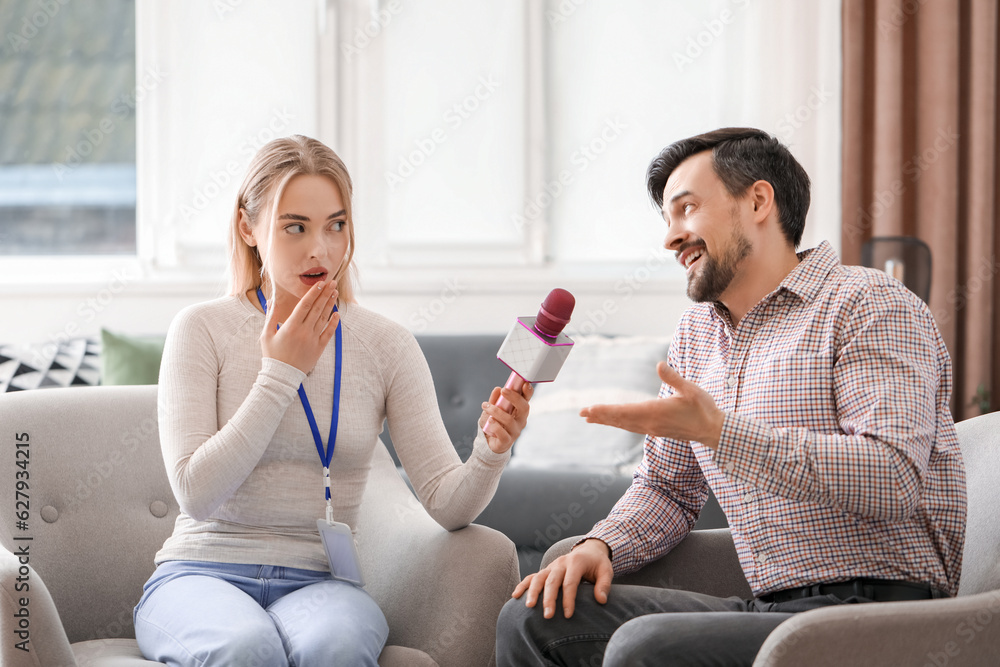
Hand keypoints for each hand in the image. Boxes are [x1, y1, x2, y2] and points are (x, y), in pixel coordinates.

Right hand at [259, 280, 339, 373]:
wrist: (282, 376)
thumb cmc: (272, 355)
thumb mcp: (266, 334)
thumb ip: (271, 316)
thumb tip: (272, 300)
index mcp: (291, 326)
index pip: (305, 305)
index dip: (313, 293)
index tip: (320, 283)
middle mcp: (304, 331)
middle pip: (317, 309)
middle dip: (325, 294)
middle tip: (332, 283)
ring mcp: (313, 340)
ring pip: (324, 318)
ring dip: (330, 305)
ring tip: (334, 293)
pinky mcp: (319, 348)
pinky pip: (328, 333)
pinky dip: (334, 323)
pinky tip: (337, 314)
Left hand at [478, 383, 532, 453]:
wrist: (489, 442)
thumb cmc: (494, 423)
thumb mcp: (493, 409)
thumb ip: (495, 400)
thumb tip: (497, 389)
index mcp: (519, 411)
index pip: (527, 400)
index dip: (528, 392)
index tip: (524, 383)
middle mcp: (520, 420)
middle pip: (524, 408)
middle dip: (514, 397)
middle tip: (504, 390)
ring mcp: (515, 431)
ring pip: (509, 420)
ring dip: (496, 411)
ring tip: (486, 406)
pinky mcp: (507, 441)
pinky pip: (502, 433)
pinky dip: (495, 425)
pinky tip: (489, 420)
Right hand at [511, 539, 612, 618]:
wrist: (588, 550)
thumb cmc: (598, 563)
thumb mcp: (606, 571)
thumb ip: (604, 585)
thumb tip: (601, 600)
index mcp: (576, 562)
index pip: (570, 582)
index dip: (568, 599)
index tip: (568, 615)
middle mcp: (561, 563)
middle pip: (552, 581)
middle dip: (549, 599)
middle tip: (547, 616)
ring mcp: (551, 566)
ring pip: (539, 578)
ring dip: (533, 592)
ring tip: (529, 606)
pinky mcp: (546, 570)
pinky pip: (532, 576)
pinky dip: (523, 585)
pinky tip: (516, 596)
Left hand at [580, 362, 724, 448]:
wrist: (714, 431)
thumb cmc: (703, 408)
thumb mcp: (690, 390)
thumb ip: (673, 378)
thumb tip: (659, 364)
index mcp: (655, 412)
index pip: (624, 411)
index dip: (606, 410)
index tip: (590, 409)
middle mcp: (650, 423)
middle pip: (620, 420)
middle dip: (600, 416)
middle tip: (582, 413)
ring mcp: (653, 428)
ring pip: (624, 424)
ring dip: (607, 420)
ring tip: (591, 418)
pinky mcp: (657, 430)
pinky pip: (632, 427)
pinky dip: (619, 423)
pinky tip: (614, 422)